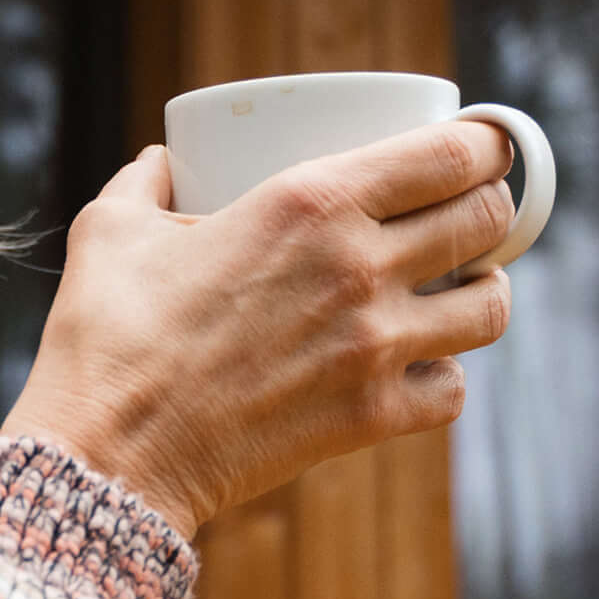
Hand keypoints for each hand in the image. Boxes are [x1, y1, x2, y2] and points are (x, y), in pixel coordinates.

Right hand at [0, 124, 517, 534]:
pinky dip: (443, 375)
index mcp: (309, 201)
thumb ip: (146, 182)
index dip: (484, 143)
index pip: (451, 154)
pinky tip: (416, 365)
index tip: (481, 145)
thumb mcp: (112, 230)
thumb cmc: (106, 337)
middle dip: (490, 208)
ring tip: (457, 289)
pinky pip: (452, 389)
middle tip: (467, 213)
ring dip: (483, 291)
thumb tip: (161, 161)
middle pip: (488, 220)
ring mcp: (374, 346)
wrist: (109, 455)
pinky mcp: (372, 417)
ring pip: (492, 307)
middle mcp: (359, 265)